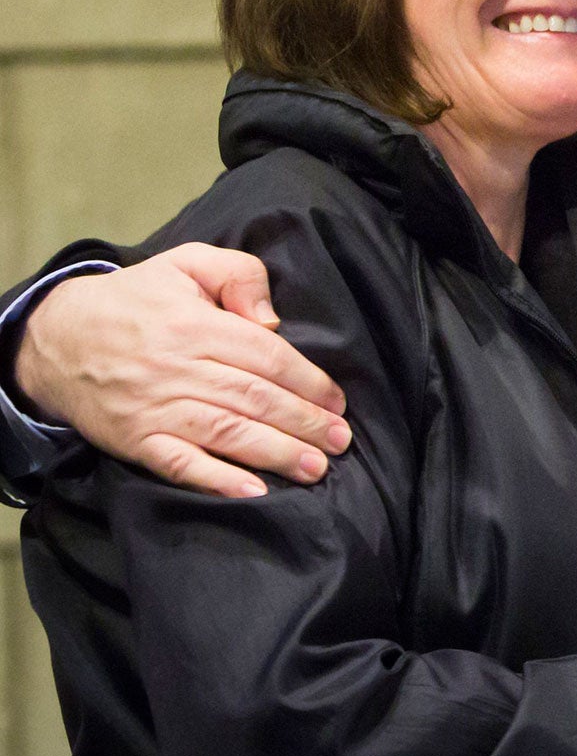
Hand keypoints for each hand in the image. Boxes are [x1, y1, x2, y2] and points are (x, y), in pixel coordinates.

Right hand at [15, 244, 349, 497]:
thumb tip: (272, 319)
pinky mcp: (134, 439)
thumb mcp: (187, 263)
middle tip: (341, 442)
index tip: (338, 402)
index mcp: (196, 325)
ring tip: (315, 468)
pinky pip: (179, 464)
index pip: (267, 357)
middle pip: (254, 398)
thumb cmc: (136, 299)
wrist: (56, 337)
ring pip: (226, 432)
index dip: (309, 382)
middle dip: (304, 422)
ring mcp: (154, 408)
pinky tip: (253, 492)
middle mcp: (177, 368)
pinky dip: (216, 481)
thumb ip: (239, 274)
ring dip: (275, 453)